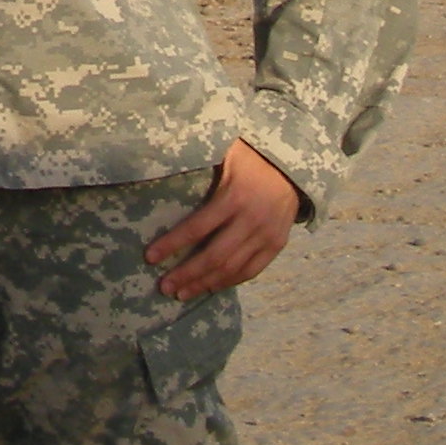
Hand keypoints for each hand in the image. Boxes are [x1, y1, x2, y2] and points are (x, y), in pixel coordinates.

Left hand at [144, 140, 303, 298]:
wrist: (294, 164)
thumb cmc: (252, 155)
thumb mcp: (226, 151)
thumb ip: (200, 159)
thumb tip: (162, 159)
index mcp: (234, 197)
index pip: (197, 227)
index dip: (172, 244)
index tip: (150, 257)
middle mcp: (250, 220)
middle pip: (214, 256)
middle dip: (186, 273)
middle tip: (164, 287)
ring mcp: (266, 235)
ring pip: (232, 269)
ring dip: (205, 283)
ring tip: (182, 293)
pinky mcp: (277, 245)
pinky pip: (251, 270)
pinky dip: (230, 282)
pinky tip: (211, 287)